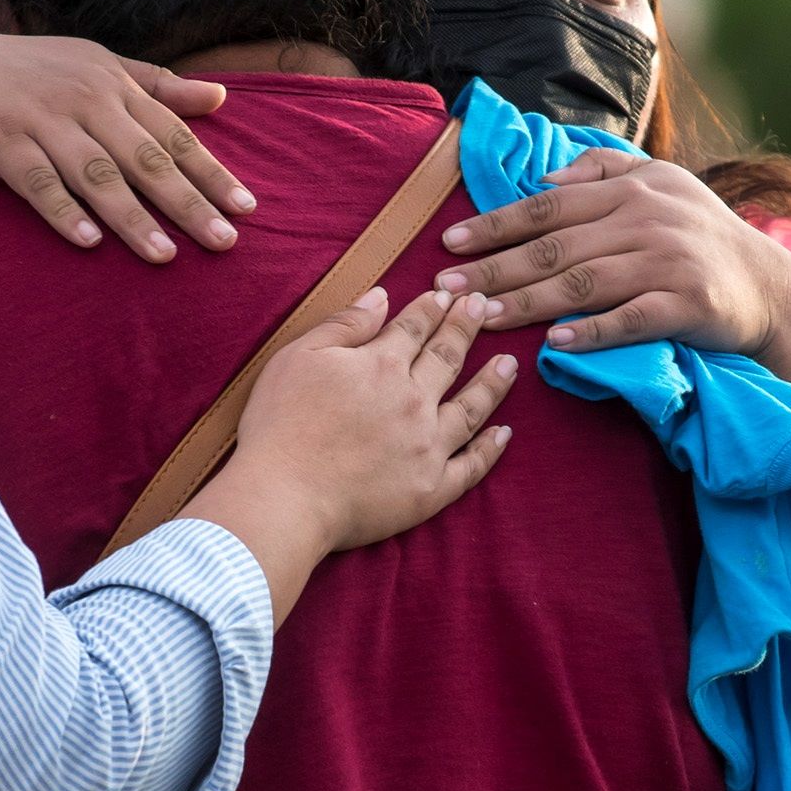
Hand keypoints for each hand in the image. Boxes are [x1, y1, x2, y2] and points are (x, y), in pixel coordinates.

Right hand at [0, 31, 250, 260]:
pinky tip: (87, 243)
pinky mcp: (0, 139)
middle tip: (223, 243)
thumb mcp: (93, 65)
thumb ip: (156, 84)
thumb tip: (221, 96)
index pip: (172, 133)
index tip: (247, 208)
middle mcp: (83, 97)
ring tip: (165, 256)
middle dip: (187, 202)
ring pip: (97, 173)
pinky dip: (63, 211)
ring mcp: (41, 118)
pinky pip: (37, 181)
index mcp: (111, 82)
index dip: (211, 171)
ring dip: (133, 217)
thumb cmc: (24, 74)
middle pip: (145, 157)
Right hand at [227, 289, 516, 552]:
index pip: (414, 328)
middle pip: (447, 358)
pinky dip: (491, 449)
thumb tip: (382, 296)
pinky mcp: (432, 489)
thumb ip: (344, 325)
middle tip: (482, 307)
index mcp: (381, 365)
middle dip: (466, 328)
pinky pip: (471, 466)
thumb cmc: (281, 425)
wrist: (285, 496)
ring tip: (509, 364)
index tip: (448, 294)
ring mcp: (428, 446)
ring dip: (492, 383)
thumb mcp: (299, 358)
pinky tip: (504, 433)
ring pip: (471, 407)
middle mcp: (414, 400)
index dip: (432, 308)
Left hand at [429, 147, 790, 358]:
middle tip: (445, 288)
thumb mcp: (661, 183)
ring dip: (529, 302)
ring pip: (583, 282)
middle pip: (556, 246)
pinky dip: (592, 331)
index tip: (449, 242)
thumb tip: (545, 179)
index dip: (496, 224)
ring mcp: (668, 263)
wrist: (772, 287)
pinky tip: (556, 343)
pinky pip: (631, 319)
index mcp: (632, 189)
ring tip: (483, 317)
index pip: (549, 205)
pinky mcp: (689, 305)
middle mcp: (647, 220)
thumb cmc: (702, 235)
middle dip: (495, 267)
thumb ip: (602, 171)